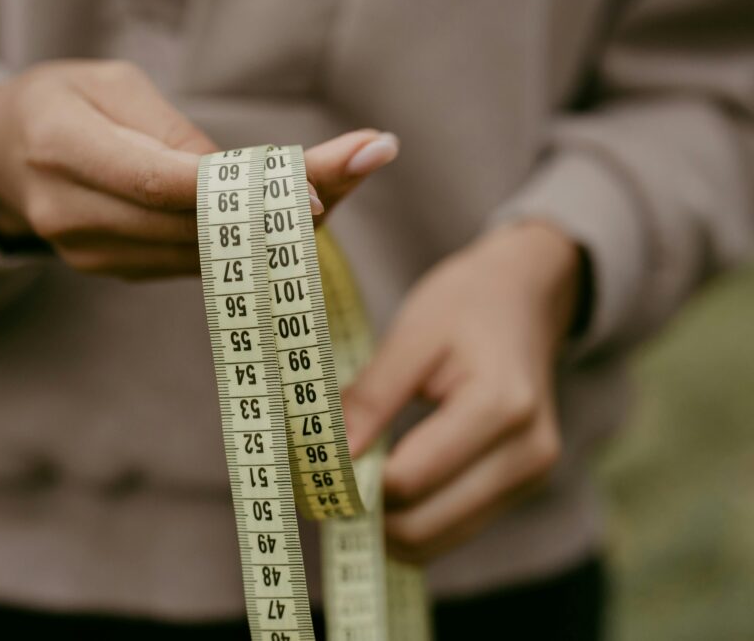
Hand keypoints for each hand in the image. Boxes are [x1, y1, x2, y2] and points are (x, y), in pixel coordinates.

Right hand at [0, 59, 398, 278]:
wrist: (2, 156)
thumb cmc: (60, 102)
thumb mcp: (107, 84)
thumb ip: (167, 129)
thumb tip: (239, 182)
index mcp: (62, 148)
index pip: (161, 181)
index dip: (239, 195)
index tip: (314, 191)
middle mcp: (73, 214)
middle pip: (194, 223)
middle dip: (286, 203)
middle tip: (363, 163)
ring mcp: (92, 253)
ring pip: (202, 251)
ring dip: (279, 226)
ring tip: (347, 178)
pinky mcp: (115, 271)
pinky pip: (190, 261)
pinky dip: (247, 241)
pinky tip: (294, 213)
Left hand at [344, 222, 581, 561]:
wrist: (525, 297)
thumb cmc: (465, 305)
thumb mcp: (411, 333)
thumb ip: (372, 397)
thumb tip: (331, 457)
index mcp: (501, 407)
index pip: (409, 479)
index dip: (352, 481)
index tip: (309, 465)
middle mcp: (527, 454)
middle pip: (425, 526)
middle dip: (366, 515)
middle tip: (320, 483)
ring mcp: (529, 477)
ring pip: (439, 541)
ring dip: (387, 527)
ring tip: (349, 484)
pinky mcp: (520, 487)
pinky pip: (454, 528)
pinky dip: (413, 521)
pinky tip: (384, 487)